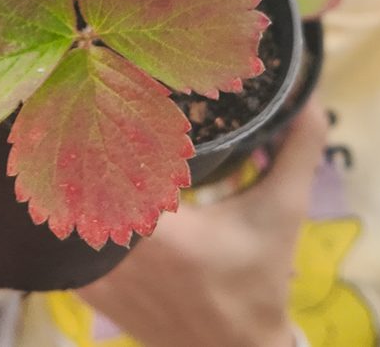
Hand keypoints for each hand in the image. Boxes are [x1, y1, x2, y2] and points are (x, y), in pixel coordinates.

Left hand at [76, 101, 325, 346]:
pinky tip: (100, 184)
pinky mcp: (84, 287)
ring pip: (71, 202)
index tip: (133, 91)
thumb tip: (310, 94)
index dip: (117, 119)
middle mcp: (114, 255)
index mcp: (159, 233)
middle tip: (116, 100)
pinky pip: (69, 231)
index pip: (113, 156)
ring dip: (84, 171)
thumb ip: (298, 150)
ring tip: (105, 136)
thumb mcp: (282, 213)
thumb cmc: (258, 281)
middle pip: (84, 172)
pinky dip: (80, 208)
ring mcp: (91, 274)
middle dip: (98, 137)